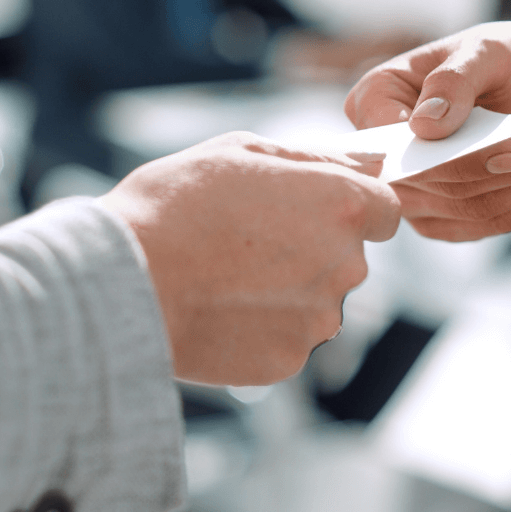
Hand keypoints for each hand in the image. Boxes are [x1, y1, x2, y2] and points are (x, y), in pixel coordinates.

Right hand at [99, 133, 400, 385]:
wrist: (124, 279)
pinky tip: (220, 307)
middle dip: (312, 247)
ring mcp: (319, 319)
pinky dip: (262, 325)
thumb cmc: (177, 203)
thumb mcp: (243, 151)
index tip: (312, 208)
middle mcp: (345, 266)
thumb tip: (363, 164)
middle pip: (349, 256)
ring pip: (317, 300)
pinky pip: (288, 337)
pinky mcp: (289, 360)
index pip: (386, 210)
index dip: (351, 207)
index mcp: (343, 207)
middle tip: (248, 239)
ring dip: (287, 289)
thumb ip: (315, 158)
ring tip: (225, 274)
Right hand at [344, 22, 510, 240]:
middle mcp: (384, 155)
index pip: (395, 144)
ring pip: (471, 206)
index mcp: (376, 100)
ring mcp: (411, 193)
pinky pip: (488, 222)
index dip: (449, 155)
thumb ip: (455, 78)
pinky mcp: (442, 219)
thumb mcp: (489, 48)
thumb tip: (424, 126)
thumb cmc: (498, 58)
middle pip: (440, 181)